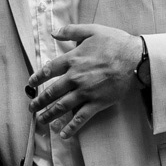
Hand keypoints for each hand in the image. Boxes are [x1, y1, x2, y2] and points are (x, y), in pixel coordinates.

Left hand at [27, 23, 143, 138]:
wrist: (135, 58)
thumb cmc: (114, 42)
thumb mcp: (91, 30)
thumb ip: (70, 31)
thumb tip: (54, 32)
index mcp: (71, 60)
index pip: (47, 70)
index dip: (37, 78)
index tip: (30, 84)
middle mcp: (75, 77)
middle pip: (51, 92)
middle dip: (39, 101)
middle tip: (31, 107)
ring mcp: (85, 92)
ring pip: (62, 106)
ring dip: (49, 115)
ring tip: (40, 121)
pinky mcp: (97, 103)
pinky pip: (81, 117)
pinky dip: (71, 127)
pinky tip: (63, 135)